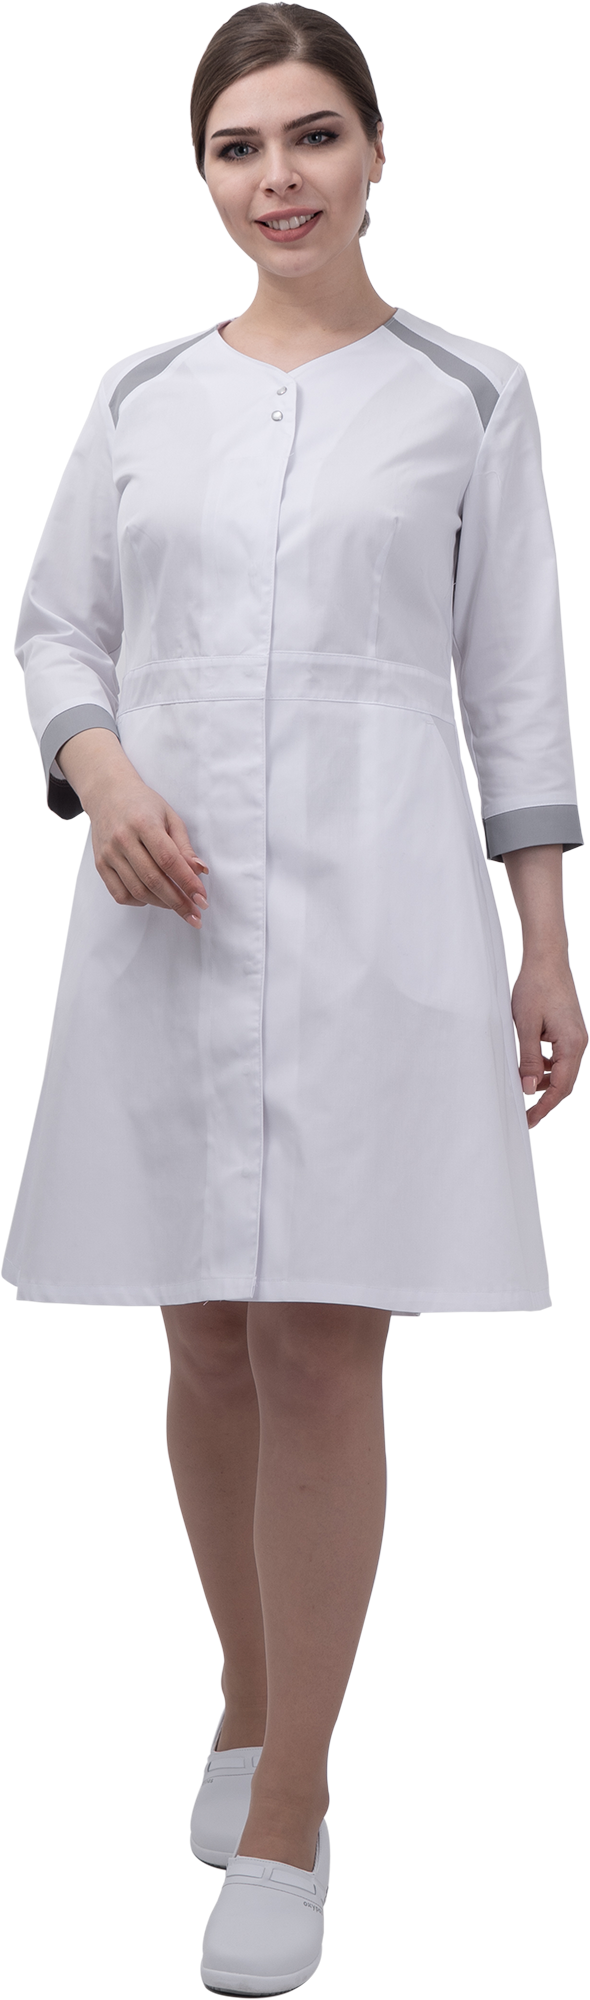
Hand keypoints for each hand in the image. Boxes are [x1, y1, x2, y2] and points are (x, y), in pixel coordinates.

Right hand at [57, 729, 208, 926]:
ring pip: (137, 890)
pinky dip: (139, 901)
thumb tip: (200, 872)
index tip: (201, 899)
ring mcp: (109, 853)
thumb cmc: (143, 804)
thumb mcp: (170, 817)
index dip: (187, 883)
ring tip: (178, 906)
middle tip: (194, 914)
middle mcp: (123, 839)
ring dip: (162, 904)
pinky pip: (119, 894)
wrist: (108, 794)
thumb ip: (184, 846)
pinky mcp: (100, 864)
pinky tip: (152, 897)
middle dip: (178, 901)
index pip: (169, 860)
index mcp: (143, 823)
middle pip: (153, 880)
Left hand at [511, 951, 587, 1127]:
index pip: (560, 1087)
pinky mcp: (569, 1032)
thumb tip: (528, 1088)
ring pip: (562, 1071)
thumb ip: (528, 1059)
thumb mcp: (526, 1026)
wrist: (547, 961)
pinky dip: (546, 1066)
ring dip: (544, 1082)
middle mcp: (579, 1043)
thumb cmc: (536, 988)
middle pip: (564, 1083)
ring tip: (522, 1085)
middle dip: (545, 1100)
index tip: (529, 1119)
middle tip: (525, 1114)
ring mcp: (576, 1037)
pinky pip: (560, 1058)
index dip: (544, 1107)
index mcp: (571, 1045)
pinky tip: (529, 1064)